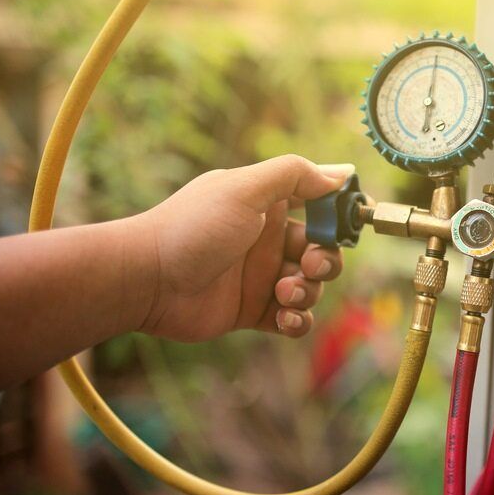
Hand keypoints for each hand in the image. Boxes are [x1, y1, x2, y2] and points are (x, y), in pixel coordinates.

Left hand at [137, 155, 351, 341]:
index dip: (337, 217)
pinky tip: (283, 317)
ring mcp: (261, 278)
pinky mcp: (253, 312)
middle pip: (322, 251)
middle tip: (307, 264)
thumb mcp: (244, 189)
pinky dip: (298, 320)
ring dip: (309, 291)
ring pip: (311, 287)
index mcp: (268, 206)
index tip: (348, 224)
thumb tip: (342, 173)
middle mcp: (268, 240)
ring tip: (282, 293)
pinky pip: (293, 319)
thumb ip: (294, 175)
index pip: (319, 207)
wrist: (145, 280)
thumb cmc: (192, 228)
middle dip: (325, 260)